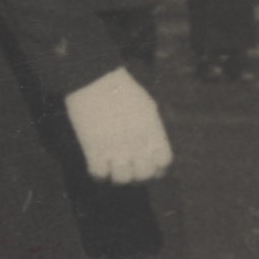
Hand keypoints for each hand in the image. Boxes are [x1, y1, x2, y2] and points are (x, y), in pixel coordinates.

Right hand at [63, 66, 173, 184]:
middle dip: (137, 176)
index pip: (164, 163)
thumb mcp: (146, 107)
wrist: (94, 80)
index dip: (157, 170)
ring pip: (122, 179)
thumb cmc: (120, 88)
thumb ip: (151, 128)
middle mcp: (137, 143)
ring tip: (111, 169)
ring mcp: (116, 147)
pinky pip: (98, 174)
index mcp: (153, 132)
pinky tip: (96, 166)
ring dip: (117, 177)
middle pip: (144, 175)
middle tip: (128, 170)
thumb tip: (150, 145)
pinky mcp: (94, 148)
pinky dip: (98, 174)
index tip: (148, 167)